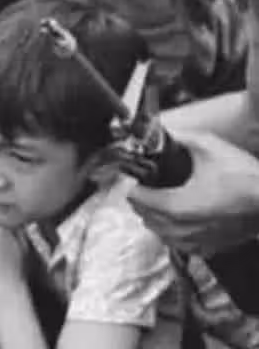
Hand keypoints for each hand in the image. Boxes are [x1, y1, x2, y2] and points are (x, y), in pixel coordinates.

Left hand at [128, 130, 258, 255]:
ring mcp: (194, 241)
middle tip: (150, 184)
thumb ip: (179, 139)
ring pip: (158, 232)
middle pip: (144, 216)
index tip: (139, 175)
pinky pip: (177, 243)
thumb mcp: (208, 147)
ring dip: (155, 216)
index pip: (137, 199)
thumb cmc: (245, 177)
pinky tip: (180, 218)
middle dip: (143, 199)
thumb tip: (160, 133)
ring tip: (162, 199)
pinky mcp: (208, 248)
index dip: (136, 183)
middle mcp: (180, 229)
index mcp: (174, 206)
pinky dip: (172, 231)